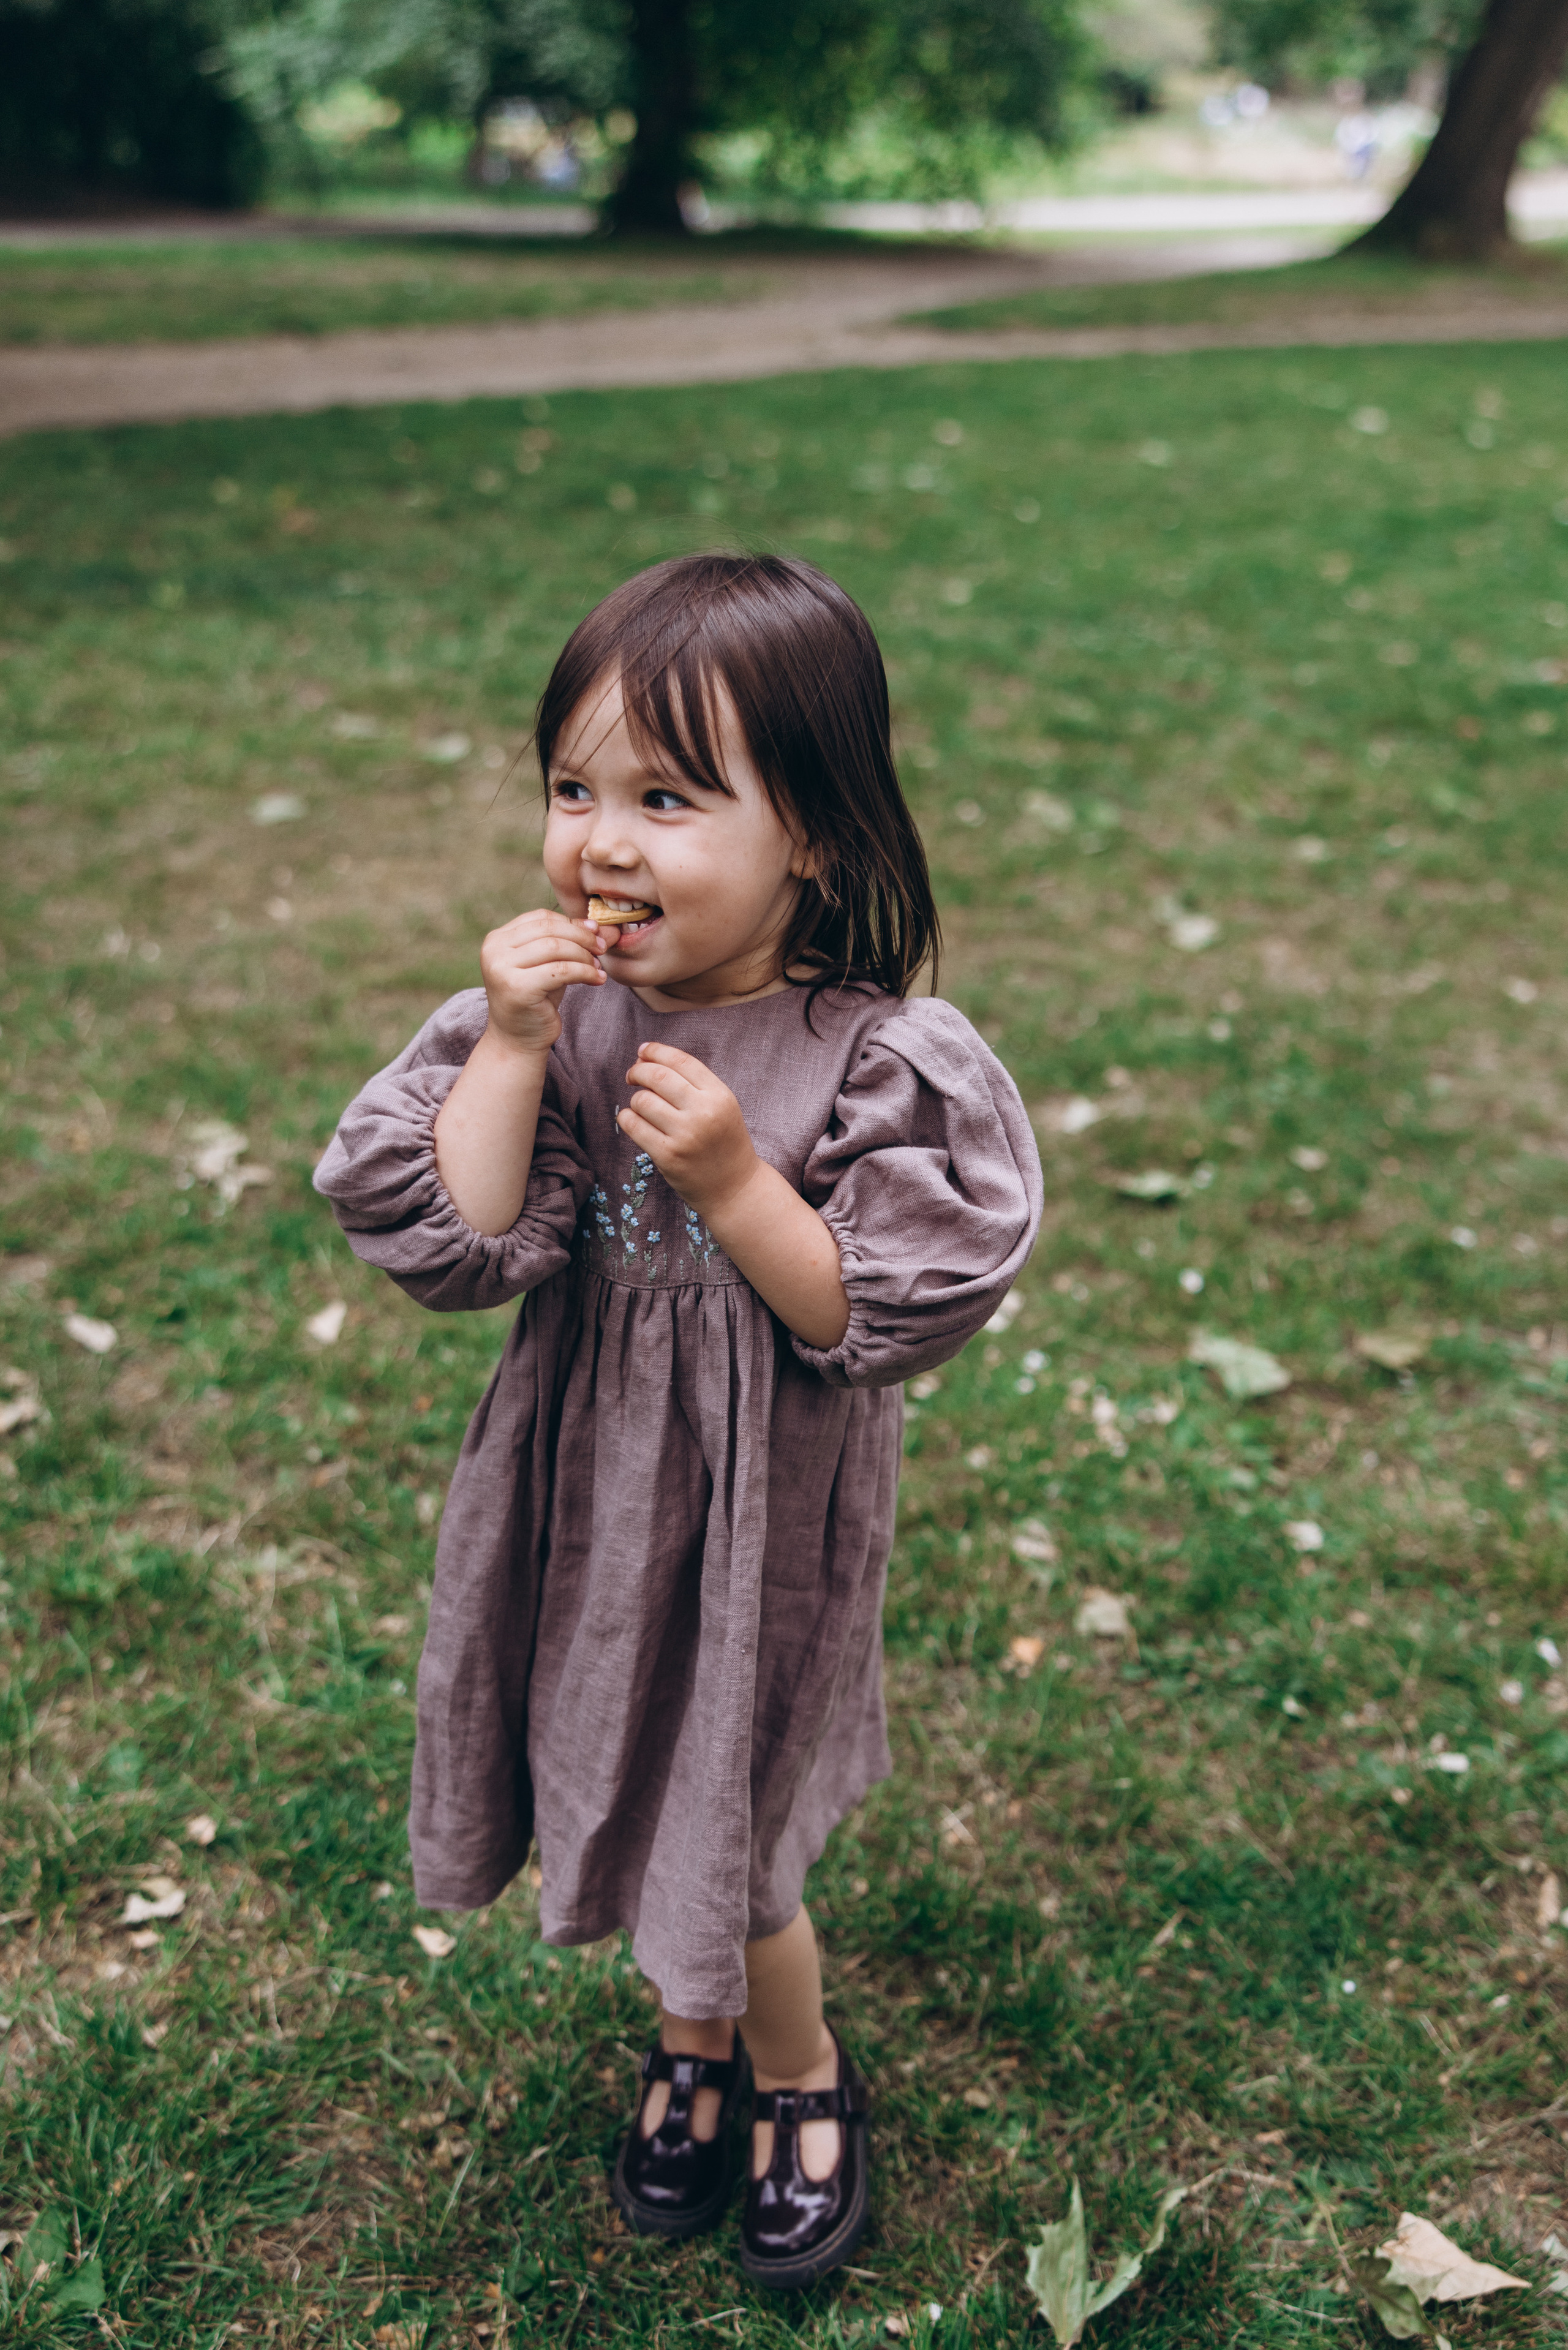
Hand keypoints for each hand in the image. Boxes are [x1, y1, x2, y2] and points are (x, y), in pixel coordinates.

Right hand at [479, 908, 606, 1054]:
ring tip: (598, 967)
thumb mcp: (551, 965)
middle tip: (602, 948)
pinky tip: (597, 979)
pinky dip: (585, 972)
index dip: (572, 923)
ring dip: (584, 956)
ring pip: (556, 948)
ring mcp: (502, 968)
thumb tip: (603, 926)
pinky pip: (561, 970)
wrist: (517, 1040)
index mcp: (498, 938)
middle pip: (549, 929)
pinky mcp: (517, 987)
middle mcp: (494, 949)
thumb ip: (568, 943)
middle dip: (582, 937)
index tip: (595, 933)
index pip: (541, 918)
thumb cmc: (536, 1000)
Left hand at [618, 1043, 758, 1216]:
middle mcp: (704, 1113)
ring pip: (643, 1101)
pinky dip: (626, 1118)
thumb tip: (645, 1057)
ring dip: (635, 1099)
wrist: (735, 1188)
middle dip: (638, 1071)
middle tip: (632, 1075)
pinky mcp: (668, 1156)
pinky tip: (632, 1120)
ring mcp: (685, 1135)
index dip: (656, 1051)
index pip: (681, 1061)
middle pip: (658, 1076)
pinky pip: (634, 1126)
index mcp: (720, 1096)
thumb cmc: (723, 1142)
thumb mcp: (721, 1106)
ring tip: (641, 1107)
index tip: (642, 1051)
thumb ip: (692, 1083)